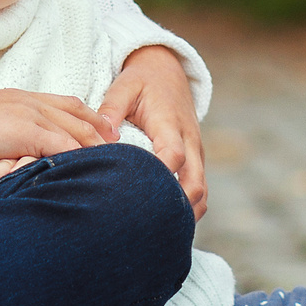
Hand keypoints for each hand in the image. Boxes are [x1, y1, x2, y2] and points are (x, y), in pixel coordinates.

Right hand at [0, 87, 118, 166]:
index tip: (106, 130)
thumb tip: (9, 145)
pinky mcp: (25, 132)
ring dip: (99, 149)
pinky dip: (82, 158)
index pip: (65, 103)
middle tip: (125, 148)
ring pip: (77, 131)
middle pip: (79, 115)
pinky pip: (64, 146)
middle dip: (103, 132)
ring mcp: (29, 115)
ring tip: (120, 165)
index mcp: (20, 98)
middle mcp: (29, 102)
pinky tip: (95, 171)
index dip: (89, 116)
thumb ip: (1, 130)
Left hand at [102, 44, 206, 218]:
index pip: (173, 156)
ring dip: (185, 211)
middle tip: (151, 228)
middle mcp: (189, 141)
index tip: (140, 196)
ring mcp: (195, 153)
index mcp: (170, 124)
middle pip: (195, 182)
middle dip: (178, 206)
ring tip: (158, 233)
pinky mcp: (194, 160)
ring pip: (201, 191)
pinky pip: (199, 189)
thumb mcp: (124, 86)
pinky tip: (166, 224)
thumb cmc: (142, 81)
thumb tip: (104, 135)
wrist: (167, 72)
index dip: (161, 177)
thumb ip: (111, 108)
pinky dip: (188, 207)